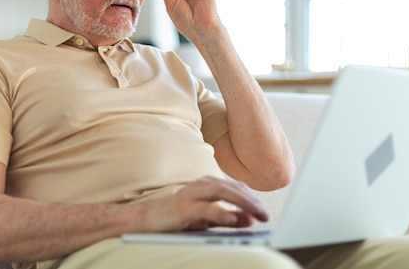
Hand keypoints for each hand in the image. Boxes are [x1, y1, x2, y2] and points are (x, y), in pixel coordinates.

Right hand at [136, 176, 268, 232]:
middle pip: (231, 187)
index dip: (252, 198)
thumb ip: (226, 217)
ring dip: (241, 202)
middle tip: (265, 215)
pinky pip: (204, 208)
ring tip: (255, 214)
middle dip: (251, 201)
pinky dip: (220, 213)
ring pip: (220, 192)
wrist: (143, 221)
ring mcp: (190, 195)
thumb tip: (249, 219)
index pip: (235, 188)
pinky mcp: (182, 208)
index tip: (264, 212)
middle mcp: (200, 186)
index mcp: (206, 185)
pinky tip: (233, 219)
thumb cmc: (173, 218)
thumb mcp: (204, 219)